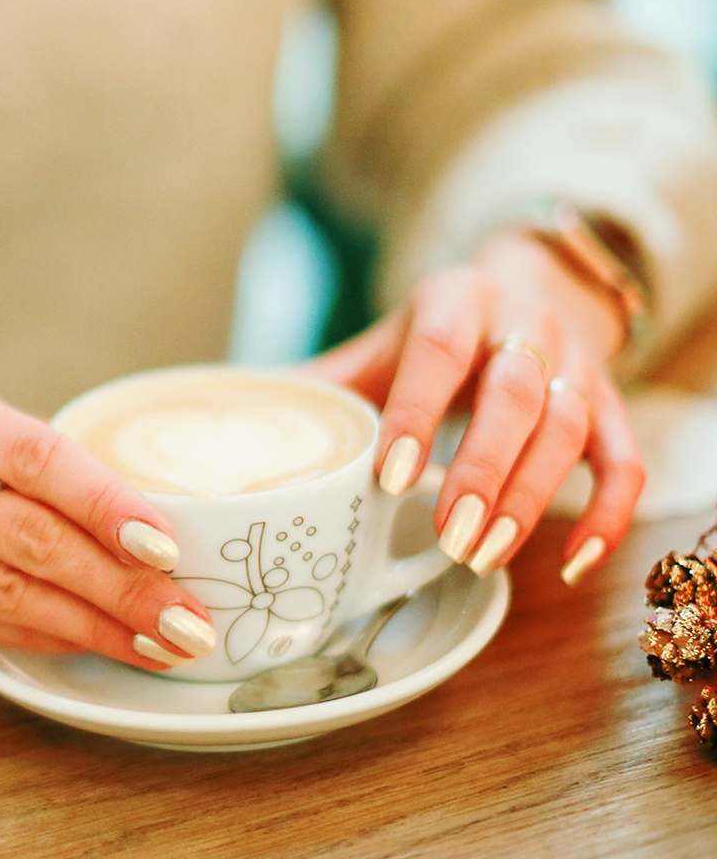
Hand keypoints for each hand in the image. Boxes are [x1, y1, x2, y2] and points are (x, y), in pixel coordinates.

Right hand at [0, 357, 217, 667]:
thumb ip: (5, 445)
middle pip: (31, 540)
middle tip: (191, 620)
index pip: (36, 457)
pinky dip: (32, 637)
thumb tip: (107, 502)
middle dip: (121, 587)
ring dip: (89, 628)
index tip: (169, 543)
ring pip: (3, 596)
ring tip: (158, 648)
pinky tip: (84, 649)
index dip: (108, 504)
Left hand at [309, 232, 644, 582]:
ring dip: (532, 498)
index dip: (417, 413)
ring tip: (483, 556)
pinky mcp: (611, 403)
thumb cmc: (435, 337)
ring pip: (571, 428)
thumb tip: (233, 431)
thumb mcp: (380, 347)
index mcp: (455, 301)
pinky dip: (606, 516)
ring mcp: (577, 363)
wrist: (525, 294)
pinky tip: (568, 564)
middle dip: (482, 468)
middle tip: (448, 537)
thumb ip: (323, 389)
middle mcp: (526, 324)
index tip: (388, 477)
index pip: (439, 350)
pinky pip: (624, 461)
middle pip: (517, 393)